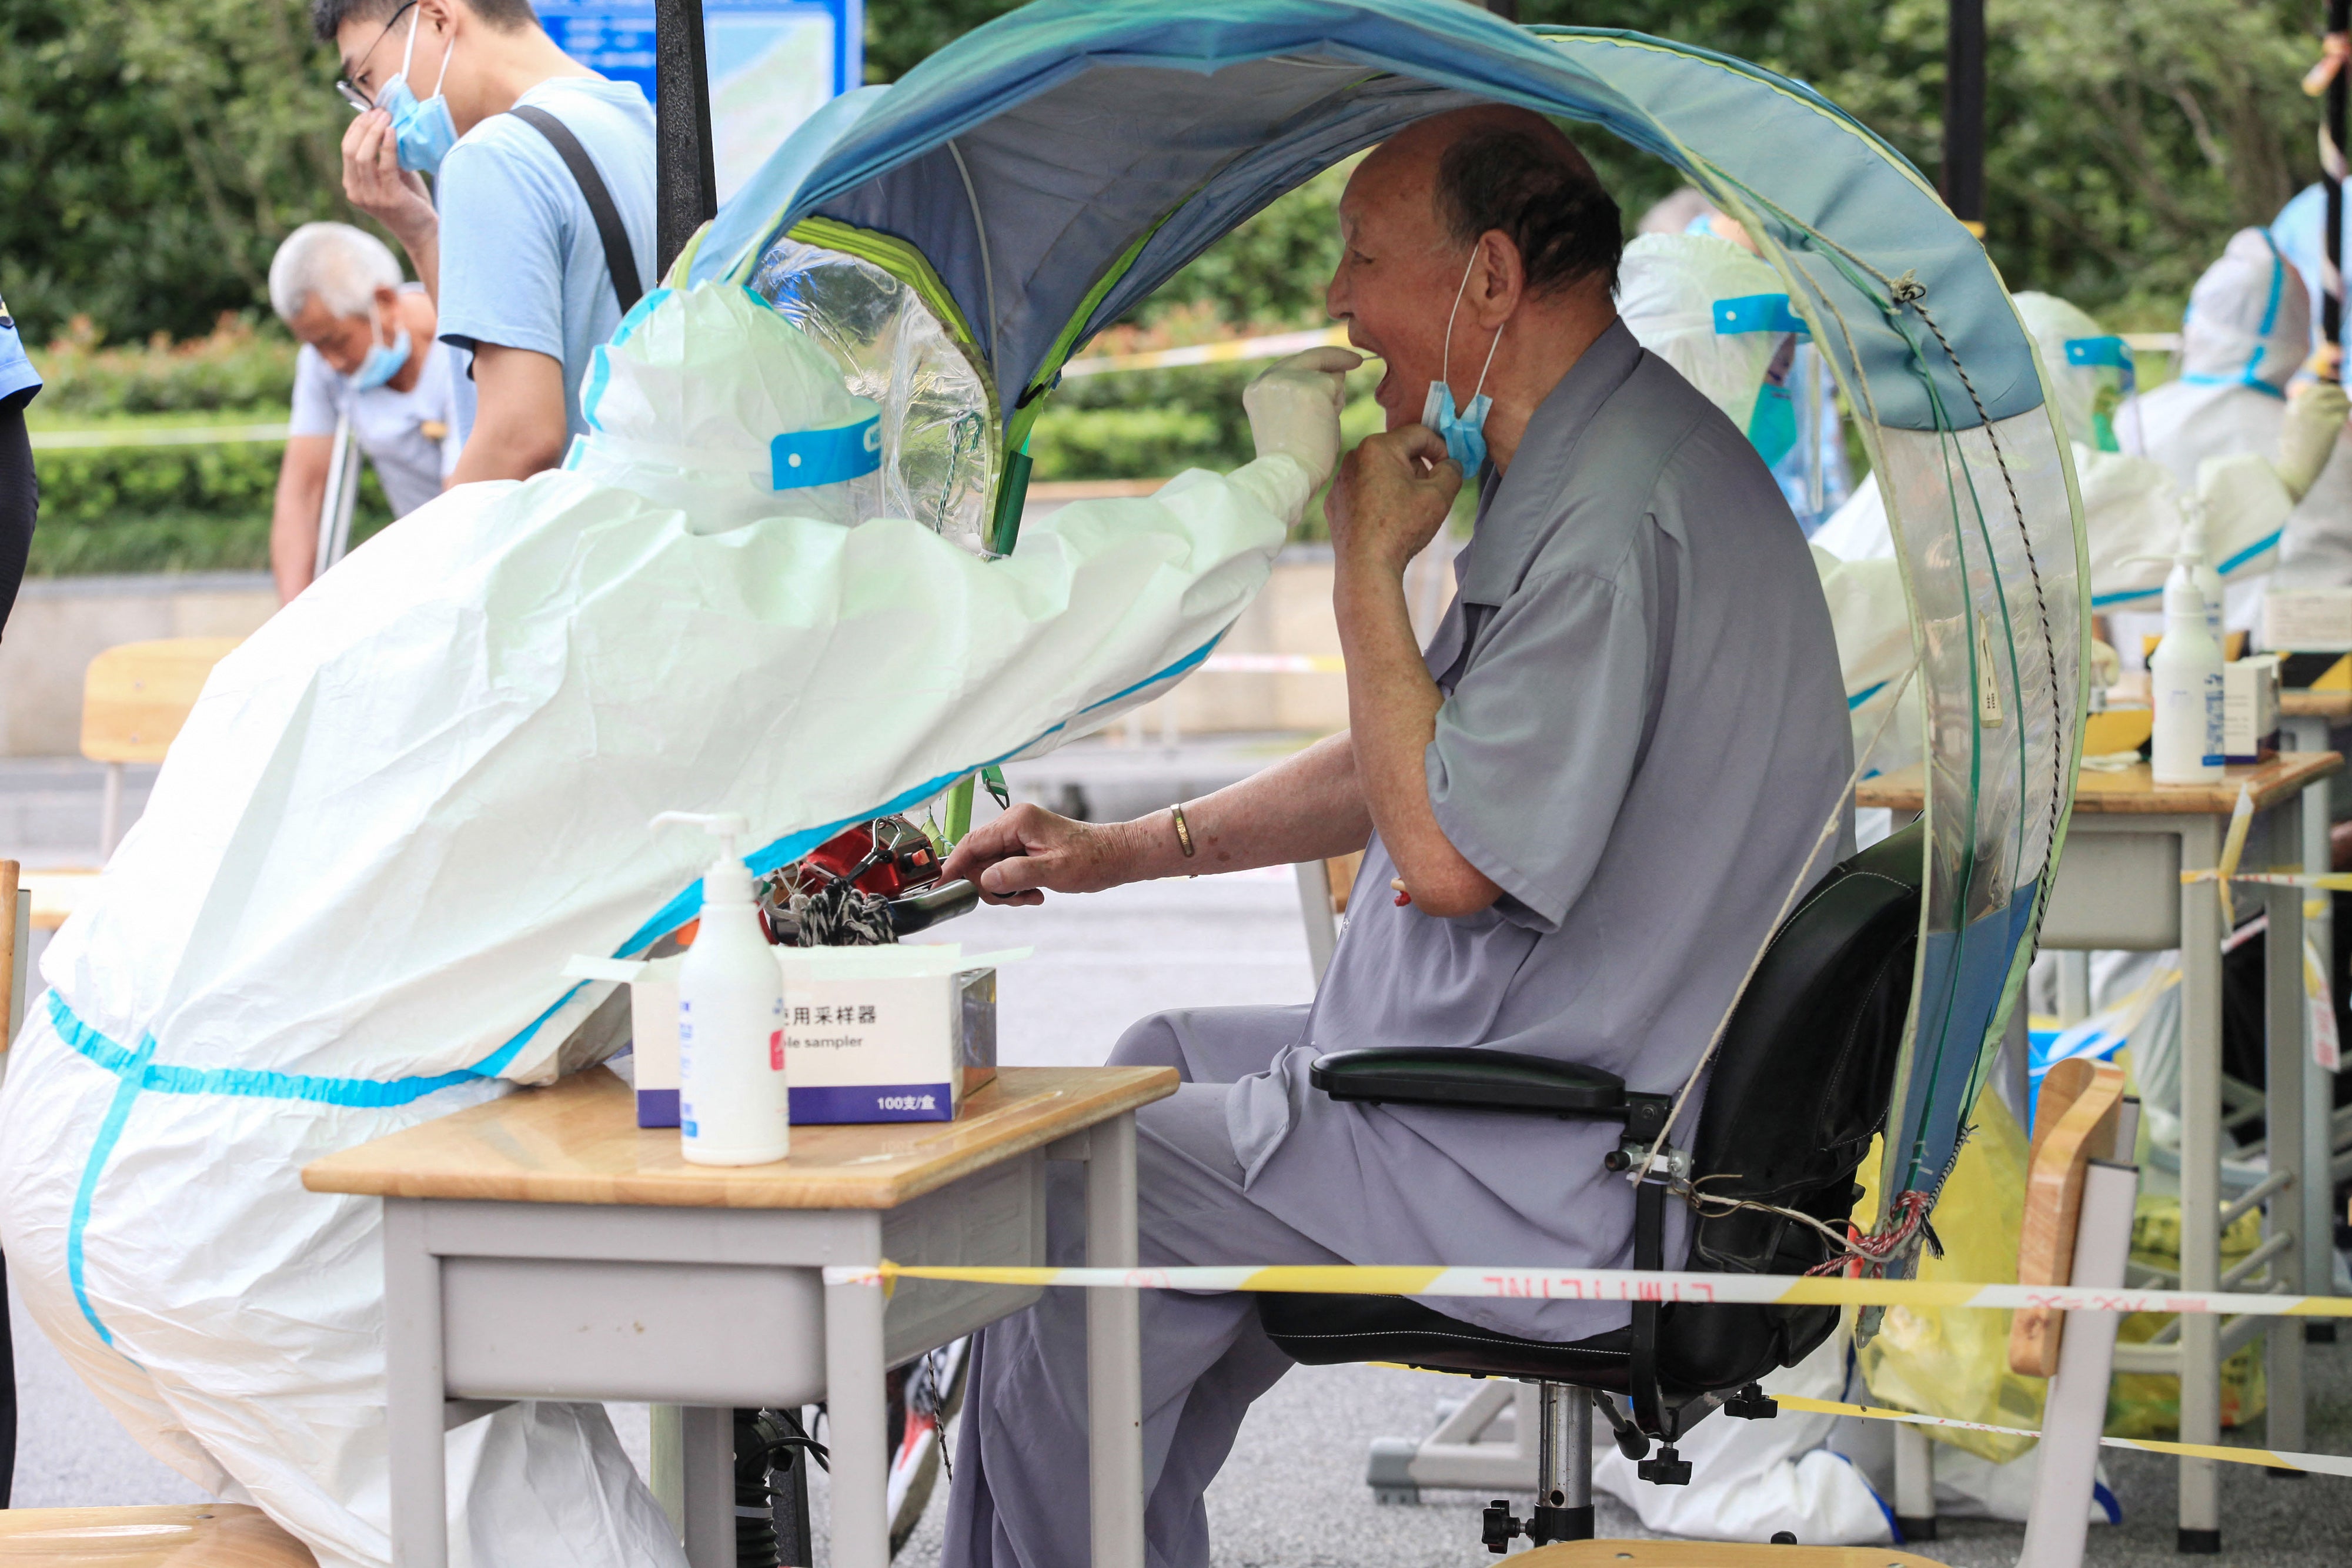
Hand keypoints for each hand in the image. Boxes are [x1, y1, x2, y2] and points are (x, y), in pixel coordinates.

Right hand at [342, 109, 437, 243]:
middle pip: (351, 150)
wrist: (423, 232)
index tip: (369, 113)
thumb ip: (383, 157)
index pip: (346, 149)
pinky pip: (384, 166)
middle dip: (364, 126)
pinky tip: (393, 132)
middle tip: (380, 112)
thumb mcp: (391, 177)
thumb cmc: (409, 202)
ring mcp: (371, 197)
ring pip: (363, 156)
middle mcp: (357, 192)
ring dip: (375, 132)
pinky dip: (387, 146)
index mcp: (352, 185)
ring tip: (387, 118)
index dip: (356, 128)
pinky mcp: (389, 198)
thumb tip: (385, 126)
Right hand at [939, 803, 1137, 904]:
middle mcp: (1014, 825)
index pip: (971, 843)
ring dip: (1006, 890)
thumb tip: (984, 880)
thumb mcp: (1053, 871)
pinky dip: (1015, 888)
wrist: (1117, 858)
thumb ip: (1016, 875)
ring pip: (991, 870)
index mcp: (1016, 821)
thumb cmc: (1092, 859)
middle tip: (1014, 899)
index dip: (954, 867)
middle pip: (978, 860)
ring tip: (1031, 896)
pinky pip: (1005, 873)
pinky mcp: (1025, 849)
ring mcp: (1019, 838)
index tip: (942, 887)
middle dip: (990, 885)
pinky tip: (1036, 893)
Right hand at [1242, 347, 1360, 489]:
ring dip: (1333, 398)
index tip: (1334, 363)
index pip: (1290, 365)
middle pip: (1309, 357)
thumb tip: (1334, 376)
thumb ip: (1298, 395)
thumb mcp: (1284, 419)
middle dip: (1334, 358)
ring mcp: (1290, 380)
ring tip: (1319, 428)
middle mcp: (1269, 378)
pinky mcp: (1314, 387)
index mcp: (1256, 388)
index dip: (1314, 362)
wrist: (1287, 474)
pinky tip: (1325, 427)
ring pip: (1327, 376)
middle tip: (1355, 361)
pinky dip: (1337, 406)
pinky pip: (1337, 387)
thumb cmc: (1290, 459)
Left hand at [1325, 424, 1461, 575]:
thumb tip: (1450, 464)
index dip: (1440, 448)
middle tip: (1429, 493)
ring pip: (1380, 471)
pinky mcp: (1335, 502)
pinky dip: (1378, 499)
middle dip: (1418, 468)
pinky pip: (1364, 491)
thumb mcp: (1440, 496)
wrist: (1366, 567)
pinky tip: (1386, 521)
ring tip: (1408, 510)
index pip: (1418, 433)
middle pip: (1398, 452)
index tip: (1448, 468)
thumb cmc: (1402, 528)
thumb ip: (1452, 471)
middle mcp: (1354, 457)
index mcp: (1378, 447)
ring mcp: (1340, 481)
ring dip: (1398, 483)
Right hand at [2278, 379, 2349, 500]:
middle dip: (2339, 394)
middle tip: (2344, 402)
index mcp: (2294, 405)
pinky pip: (2343, 415)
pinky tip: (2337, 428)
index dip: (2327, 391)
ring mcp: (2318, 413)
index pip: (2316, 389)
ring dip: (2345, 407)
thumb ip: (2303, 412)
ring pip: (2341, 401)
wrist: (2295, 468)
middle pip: (2330, 390)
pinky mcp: (2331, 423)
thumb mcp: (2292, 427)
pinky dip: (2343, 419)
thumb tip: (2319, 401)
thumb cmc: (2293, 452)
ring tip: (2340, 418)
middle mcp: (2306, 405)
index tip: (2334, 396)